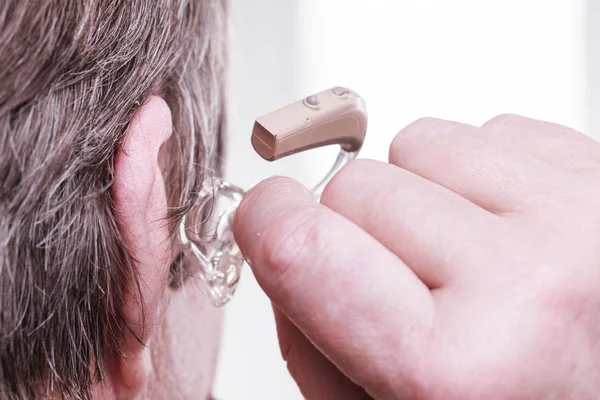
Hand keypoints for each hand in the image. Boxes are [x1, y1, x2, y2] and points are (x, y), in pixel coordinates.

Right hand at [233, 115, 599, 399]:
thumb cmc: (504, 399)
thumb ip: (308, 336)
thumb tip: (278, 240)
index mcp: (454, 368)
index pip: (301, 247)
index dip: (265, 221)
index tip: (270, 223)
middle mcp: (528, 283)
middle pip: (355, 185)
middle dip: (357, 227)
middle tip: (404, 283)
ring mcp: (575, 216)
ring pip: (419, 142)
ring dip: (421, 194)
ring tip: (465, 259)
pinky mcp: (597, 170)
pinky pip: (485, 132)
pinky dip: (475, 176)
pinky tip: (504, 232)